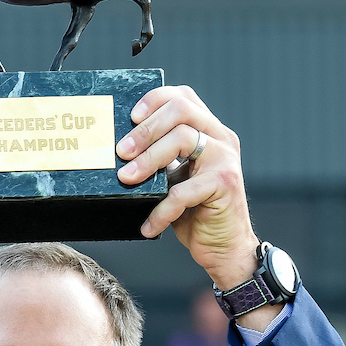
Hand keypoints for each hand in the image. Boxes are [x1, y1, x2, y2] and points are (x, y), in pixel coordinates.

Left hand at [115, 86, 260, 291]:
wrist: (224, 248)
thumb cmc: (195, 214)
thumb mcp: (174, 179)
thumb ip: (160, 160)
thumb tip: (120, 151)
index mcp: (209, 131)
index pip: (183, 97)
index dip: (155, 100)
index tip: (130, 117)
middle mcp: (221, 138)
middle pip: (181, 111)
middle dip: (145, 130)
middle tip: (120, 152)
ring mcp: (225, 159)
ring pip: (182, 139)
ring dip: (148, 160)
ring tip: (126, 180)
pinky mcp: (225, 184)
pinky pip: (183, 190)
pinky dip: (161, 210)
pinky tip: (148, 225)